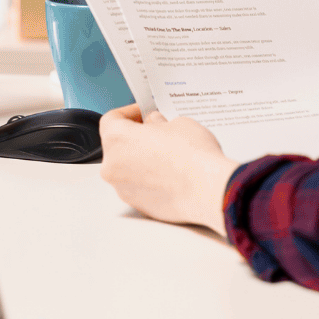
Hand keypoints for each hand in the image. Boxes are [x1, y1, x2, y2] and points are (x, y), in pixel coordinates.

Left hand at [99, 104, 239, 237]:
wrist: (207, 190)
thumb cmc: (192, 155)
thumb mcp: (177, 123)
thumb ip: (158, 123)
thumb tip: (154, 125)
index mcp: (117, 139)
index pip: (111, 120)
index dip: (129, 113)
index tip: (143, 113)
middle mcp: (113, 165)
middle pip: (117, 145)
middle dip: (135, 137)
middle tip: (157, 131)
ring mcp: (123, 189)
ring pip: (127, 168)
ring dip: (141, 159)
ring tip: (167, 154)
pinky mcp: (138, 205)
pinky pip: (138, 186)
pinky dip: (149, 179)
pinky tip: (170, 174)